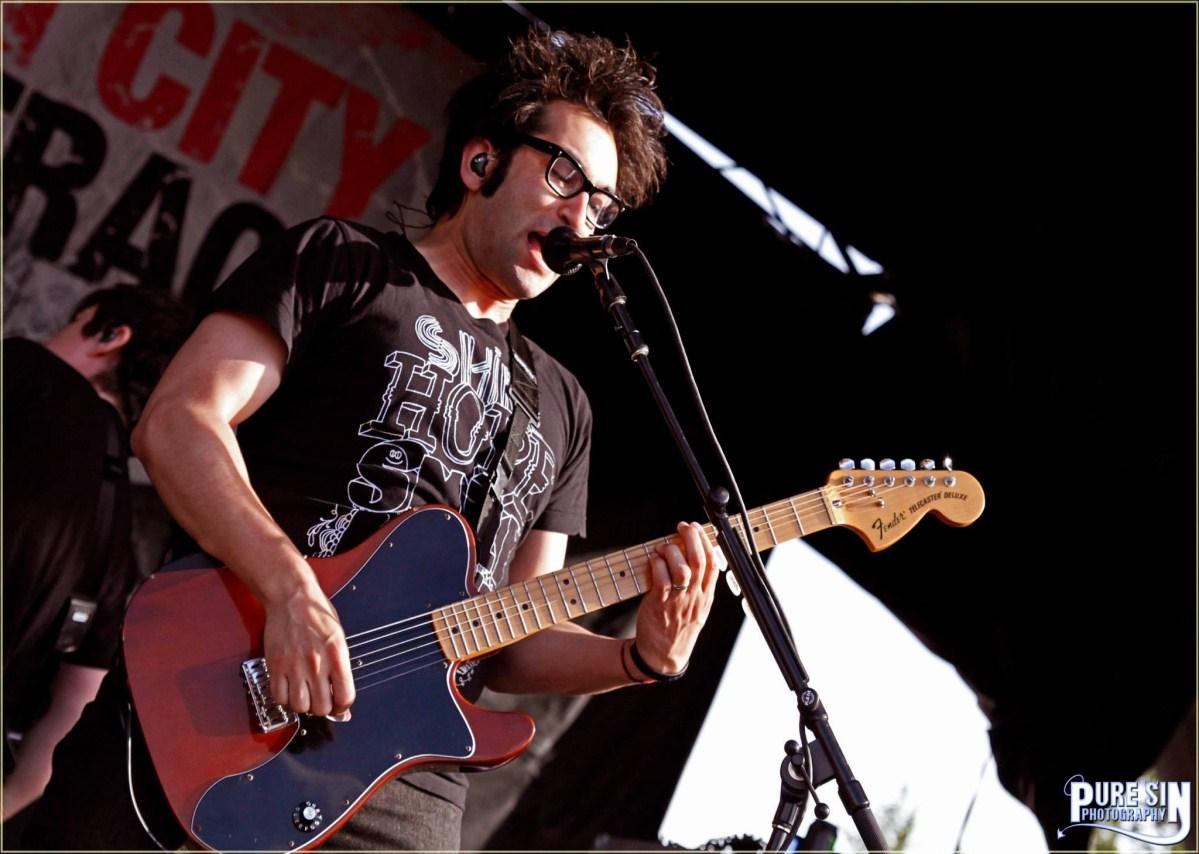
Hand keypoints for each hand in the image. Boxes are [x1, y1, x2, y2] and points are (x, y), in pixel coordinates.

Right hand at [263, 581, 355, 717]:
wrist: (292, 597)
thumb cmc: (317, 614)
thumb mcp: (339, 637)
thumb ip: (341, 666)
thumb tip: (342, 694)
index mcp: (337, 655)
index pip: (345, 697)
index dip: (343, 707)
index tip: (339, 706)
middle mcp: (316, 663)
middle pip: (322, 707)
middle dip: (323, 707)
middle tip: (320, 699)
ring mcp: (294, 666)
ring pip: (300, 706)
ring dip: (303, 704)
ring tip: (304, 693)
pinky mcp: (276, 665)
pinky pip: (279, 697)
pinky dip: (284, 698)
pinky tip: (289, 688)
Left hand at [633, 521, 720, 674]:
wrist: (663, 656)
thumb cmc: (678, 628)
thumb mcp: (697, 608)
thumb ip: (698, 584)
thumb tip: (694, 554)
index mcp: (706, 597)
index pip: (713, 564)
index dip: (706, 542)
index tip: (698, 528)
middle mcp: (694, 598)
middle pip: (699, 562)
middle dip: (692, 538)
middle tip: (683, 526)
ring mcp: (678, 602)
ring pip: (682, 569)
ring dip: (672, 551)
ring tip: (664, 548)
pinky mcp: (659, 605)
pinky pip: (661, 580)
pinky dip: (657, 564)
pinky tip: (654, 560)